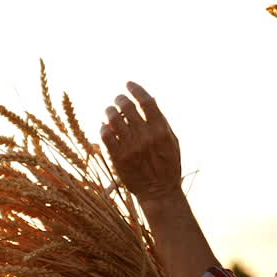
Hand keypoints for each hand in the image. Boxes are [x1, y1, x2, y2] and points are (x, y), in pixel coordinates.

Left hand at [99, 82, 181, 200]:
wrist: (159, 192)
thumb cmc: (168, 165)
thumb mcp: (172, 141)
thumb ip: (161, 121)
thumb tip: (149, 100)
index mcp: (161, 130)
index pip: (146, 101)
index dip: (135, 89)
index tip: (128, 84)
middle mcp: (145, 136)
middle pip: (127, 107)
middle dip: (120, 99)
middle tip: (118, 99)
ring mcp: (131, 147)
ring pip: (113, 118)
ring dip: (109, 111)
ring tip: (109, 111)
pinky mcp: (118, 157)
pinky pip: (105, 135)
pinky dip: (104, 127)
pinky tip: (106, 127)